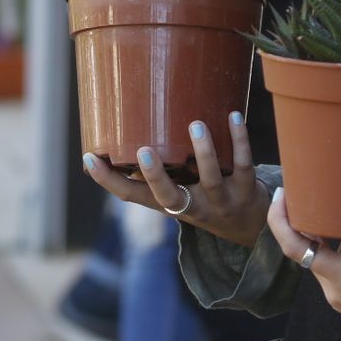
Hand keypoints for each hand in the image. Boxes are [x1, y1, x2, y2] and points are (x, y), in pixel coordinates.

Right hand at [83, 111, 270, 249]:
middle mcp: (192, 207)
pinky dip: (239, 140)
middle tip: (143, 152)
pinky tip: (233, 116)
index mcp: (169, 204)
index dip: (108, 181)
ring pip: (211, 178)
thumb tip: (125, 134)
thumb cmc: (204, 196)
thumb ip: (158, 170)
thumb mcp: (179, 191)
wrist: (251, 224)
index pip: (132, 197)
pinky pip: (243, 164)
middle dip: (155, 177)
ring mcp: (220, 200)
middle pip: (169, 196)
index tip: (89, 157)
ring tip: (195, 124)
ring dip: (203, 151)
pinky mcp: (247, 189)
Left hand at [266, 191, 340, 340]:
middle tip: (307, 185)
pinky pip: (338, 265)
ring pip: (324, 256)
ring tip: (329, 198)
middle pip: (307, 249)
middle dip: (302, 219)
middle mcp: (338, 290)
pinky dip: (339, 244)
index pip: (298, 250)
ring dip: (323, 231)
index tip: (281, 195)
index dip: (281, 222)